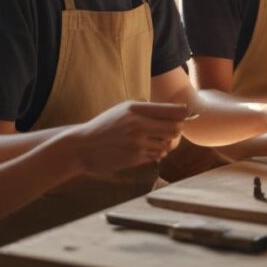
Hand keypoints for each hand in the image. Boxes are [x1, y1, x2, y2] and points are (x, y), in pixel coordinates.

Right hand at [64, 101, 186, 174]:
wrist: (83, 146)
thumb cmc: (106, 126)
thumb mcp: (124, 110)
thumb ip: (147, 110)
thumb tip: (178, 113)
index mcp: (137, 109)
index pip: (175, 111)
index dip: (183, 114)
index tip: (182, 117)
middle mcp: (139, 124)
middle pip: (176, 128)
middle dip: (176, 131)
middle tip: (169, 131)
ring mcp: (137, 142)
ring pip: (168, 144)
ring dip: (165, 144)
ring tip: (154, 141)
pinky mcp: (135, 158)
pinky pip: (157, 156)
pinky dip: (156, 154)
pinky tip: (146, 150)